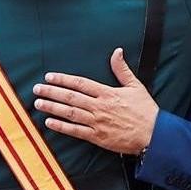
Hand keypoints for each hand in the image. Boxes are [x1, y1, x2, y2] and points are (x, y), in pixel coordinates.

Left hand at [32, 48, 157, 154]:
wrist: (153, 135)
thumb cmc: (145, 111)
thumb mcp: (136, 86)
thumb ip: (122, 69)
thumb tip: (117, 51)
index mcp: (107, 93)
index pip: (80, 83)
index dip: (63, 79)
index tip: (50, 76)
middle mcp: (99, 107)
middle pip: (70, 97)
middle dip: (51, 92)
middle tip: (37, 89)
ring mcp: (97, 123)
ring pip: (70, 113)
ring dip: (52, 107)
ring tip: (38, 103)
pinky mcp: (98, 137)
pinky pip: (76, 131)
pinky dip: (62, 127)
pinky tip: (50, 122)